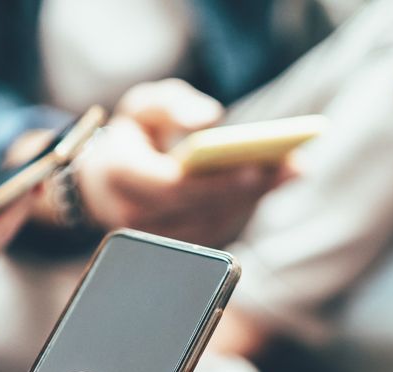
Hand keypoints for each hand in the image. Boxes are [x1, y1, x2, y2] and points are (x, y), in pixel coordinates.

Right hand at [74, 79, 288, 246]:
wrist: (101, 179)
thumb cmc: (131, 135)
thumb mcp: (143, 105)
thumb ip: (173, 104)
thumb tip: (211, 117)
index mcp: (121, 174)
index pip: (173, 186)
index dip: (215, 182)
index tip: (254, 168)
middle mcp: (132, 214)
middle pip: (201, 208)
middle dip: (249, 187)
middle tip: (291, 166)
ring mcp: (153, 236)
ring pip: (212, 223)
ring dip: (254, 199)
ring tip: (289, 171)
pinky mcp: (174, 246)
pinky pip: (215, 231)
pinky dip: (244, 207)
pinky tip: (269, 184)